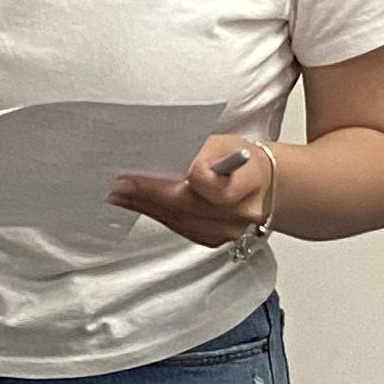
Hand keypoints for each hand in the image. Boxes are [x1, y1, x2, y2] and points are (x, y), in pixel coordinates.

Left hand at [108, 135, 270, 250]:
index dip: (188, 179)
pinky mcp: (214, 240)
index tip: (156, 170)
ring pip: (180, 220)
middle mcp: (241, 212)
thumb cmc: (241, 158)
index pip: (215, 185)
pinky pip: (181, 229)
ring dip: (146, 207)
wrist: (263, 185)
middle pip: (189, 206)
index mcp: (249, 180)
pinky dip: (159, 215)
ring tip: (120, 195)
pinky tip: (140, 205)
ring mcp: (228, 231)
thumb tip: (158, 155)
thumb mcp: (225, 143)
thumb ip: (198, 150)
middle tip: (120, 186)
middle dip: (150, 195)